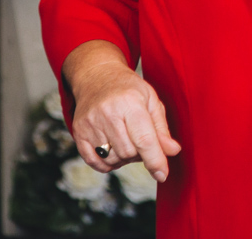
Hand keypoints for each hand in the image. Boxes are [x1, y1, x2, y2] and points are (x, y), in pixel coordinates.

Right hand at [63, 40, 181, 181]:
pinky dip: (107, 163)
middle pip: (129, 152)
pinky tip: (113, 149)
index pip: (144, 140)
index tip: (162, 174)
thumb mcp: (151, 101)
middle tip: (140, 139)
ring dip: (124, 158)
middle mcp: (107, 114)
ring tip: (127, 140)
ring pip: (112, 160)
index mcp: (129, 102)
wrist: (97, 77)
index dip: (155, 160)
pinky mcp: (78, 133)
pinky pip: (95, 162)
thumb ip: (161, 129)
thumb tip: (173, 151)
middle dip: (140, 154)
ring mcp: (90, 124)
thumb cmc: (129, 89)